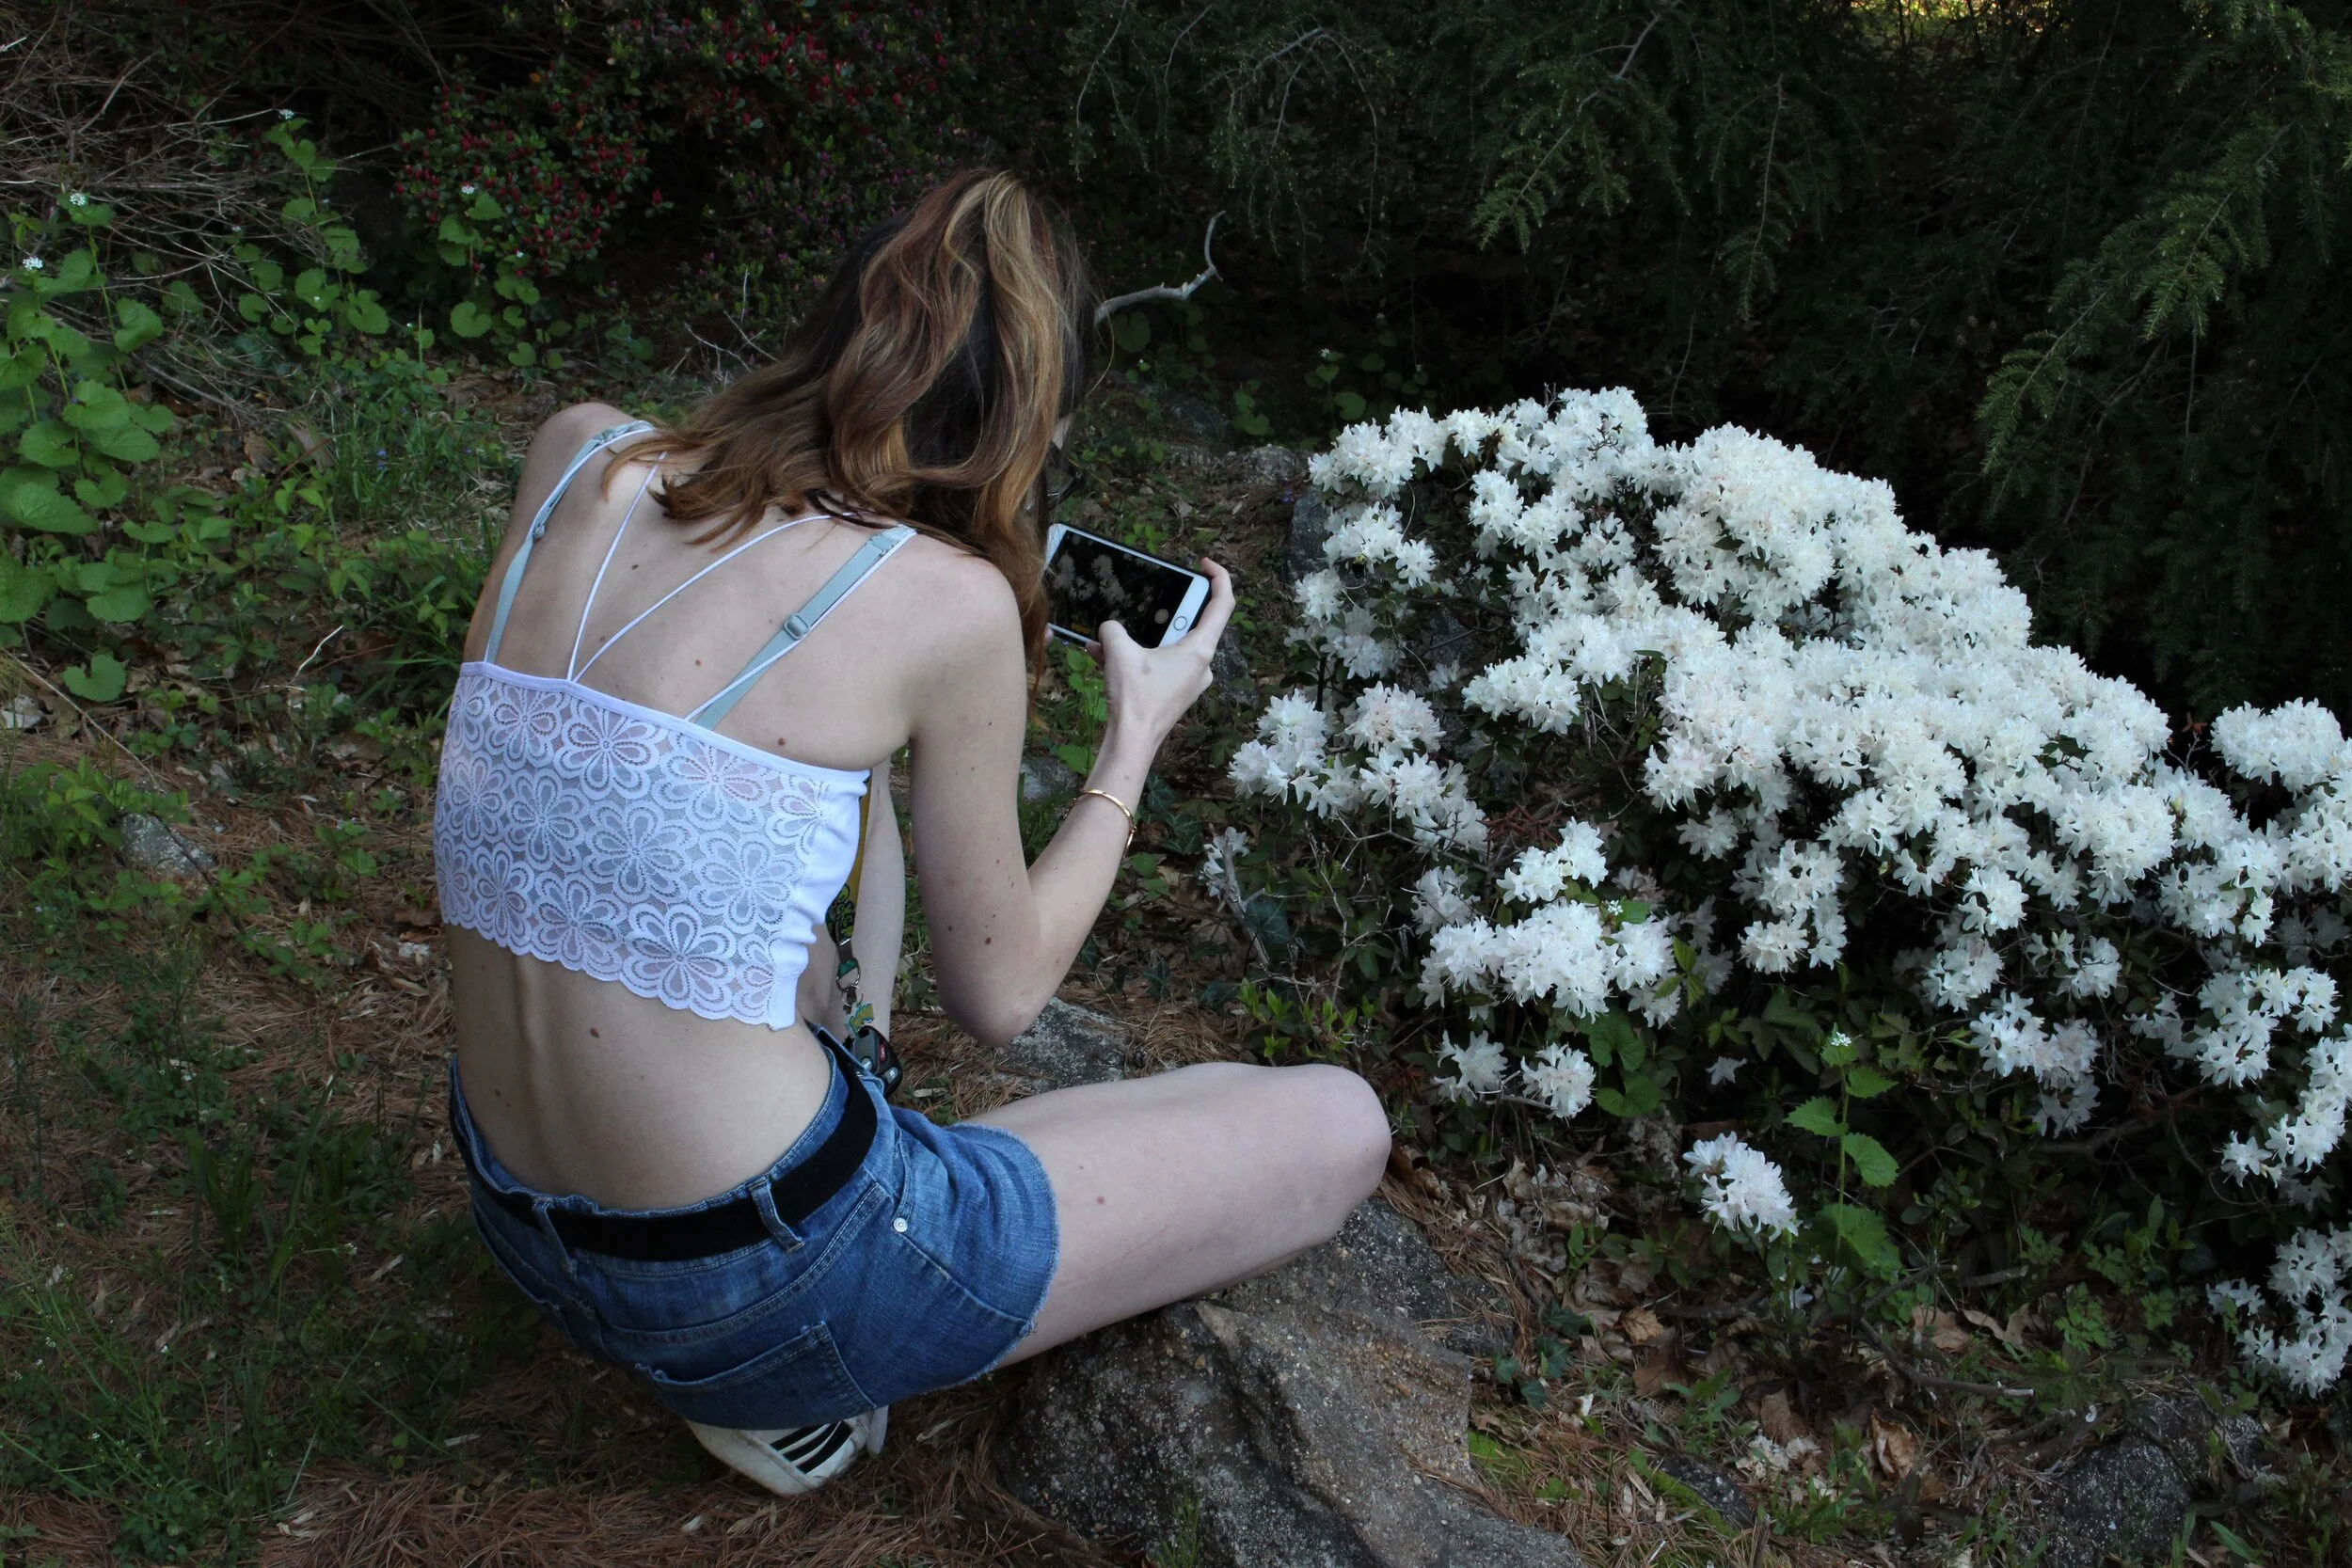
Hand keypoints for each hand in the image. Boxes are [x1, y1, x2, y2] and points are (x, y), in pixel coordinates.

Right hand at [1094, 558, 1234, 749]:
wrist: (1131, 743)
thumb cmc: (1135, 697)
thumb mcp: (1120, 651)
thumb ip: (1113, 629)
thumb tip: (1108, 628)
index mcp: (1200, 649)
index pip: (1223, 604)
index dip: (1219, 578)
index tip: (1205, 564)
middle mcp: (1201, 664)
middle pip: (1191, 624)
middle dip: (1162, 613)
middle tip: (1145, 604)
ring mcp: (1189, 681)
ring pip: (1168, 647)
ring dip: (1138, 639)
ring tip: (1108, 638)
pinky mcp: (1174, 693)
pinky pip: (1157, 665)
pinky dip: (1133, 659)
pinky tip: (1101, 656)